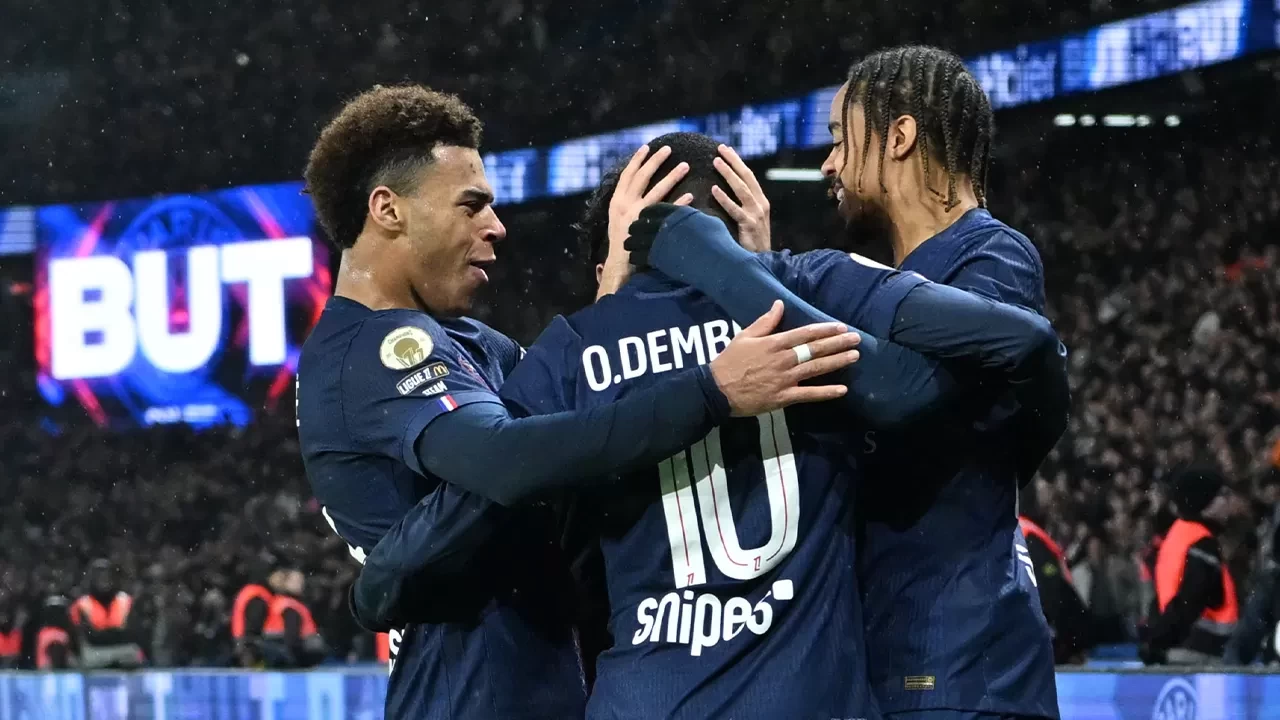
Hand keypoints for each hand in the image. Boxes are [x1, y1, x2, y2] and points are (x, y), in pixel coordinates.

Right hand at [598, 145, 693, 297]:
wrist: (619, 265)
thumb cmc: (622, 242)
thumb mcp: (618, 219)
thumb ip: (627, 203)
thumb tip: (637, 188)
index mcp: (616, 202)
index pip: (627, 176)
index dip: (636, 160)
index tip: (646, 147)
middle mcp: (625, 206)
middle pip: (642, 177)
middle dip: (655, 161)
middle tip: (669, 149)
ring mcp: (637, 217)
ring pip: (656, 191)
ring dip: (671, 177)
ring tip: (685, 165)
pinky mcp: (648, 228)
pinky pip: (667, 212)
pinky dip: (679, 203)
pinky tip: (690, 196)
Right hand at [709, 300, 859, 416]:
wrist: (716, 390)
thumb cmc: (729, 361)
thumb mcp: (744, 336)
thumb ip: (765, 322)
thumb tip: (780, 304)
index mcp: (773, 344)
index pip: (804, 334)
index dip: (824, 330)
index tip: (841, 327)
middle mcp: (783, 360)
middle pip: (814, 349)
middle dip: (837, 343)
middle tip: (856, 339)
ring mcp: (784, 379)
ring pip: (815, 369)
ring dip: (837, 362)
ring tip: (854, 356)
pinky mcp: (783, 397)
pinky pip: (808, 395)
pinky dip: (825, 392)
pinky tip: (842, 390)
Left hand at [711, 145, 770, 251]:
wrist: (763, 262)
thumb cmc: (751, 243)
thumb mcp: (749, 220)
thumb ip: (741, 206)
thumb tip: (721, 191)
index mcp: (760, 201)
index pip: (748, 176)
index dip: (737, 162)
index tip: (726, 149)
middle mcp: (760, 204)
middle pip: (747, 177)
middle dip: (733, 161)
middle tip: (720, 148)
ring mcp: (756, 215)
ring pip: (742, 189)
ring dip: (728, 174)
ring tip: (715, 162)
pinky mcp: (750, 226)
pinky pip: (735, 210)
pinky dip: (724, 199)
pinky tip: (714, 190)